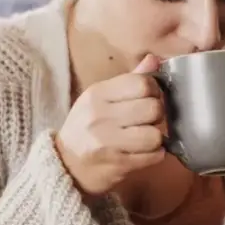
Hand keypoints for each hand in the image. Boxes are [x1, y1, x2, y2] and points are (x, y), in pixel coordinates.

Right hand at [55, 54, 166, 196]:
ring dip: (157, 138)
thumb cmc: (86, 127)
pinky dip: (155, 154)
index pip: (141, 83)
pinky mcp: (118, 164)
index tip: (150, 97)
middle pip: (152, 108)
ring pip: (155, 135)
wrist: (66, 165)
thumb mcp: (100, 98)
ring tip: (146, 137)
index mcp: (97, 94)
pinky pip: (153, 156)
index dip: (154, 90)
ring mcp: (108, 142)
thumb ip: (129, 80)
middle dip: (157, 114)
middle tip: (149, 119)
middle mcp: (101, 116)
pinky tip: (144, 152)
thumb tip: (154, 60)